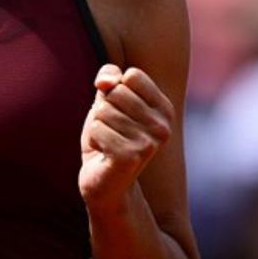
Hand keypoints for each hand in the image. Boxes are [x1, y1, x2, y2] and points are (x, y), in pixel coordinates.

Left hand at [79, 64, 174, 212]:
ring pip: (103, 110)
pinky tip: (103, 153)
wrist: (105, 183)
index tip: (119, 112)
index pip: (132, 76)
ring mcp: (149, 143)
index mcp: (164, 109)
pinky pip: (96, 128)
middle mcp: (163, 126)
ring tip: (108, 143)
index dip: (115, 89)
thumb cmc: (108, 137)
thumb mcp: (108, 101)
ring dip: (97, 126)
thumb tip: (105, 81)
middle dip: (103, 109)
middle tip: (111, 131)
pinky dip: (92, 139)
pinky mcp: (131, 156)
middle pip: (116, 92)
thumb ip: (110, 78)